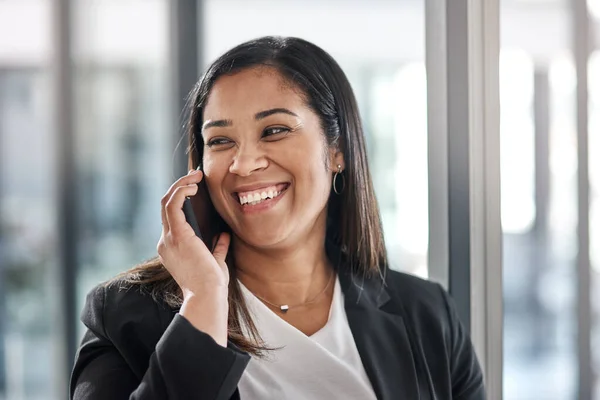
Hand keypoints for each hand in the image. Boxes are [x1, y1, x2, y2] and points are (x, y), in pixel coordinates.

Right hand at [157, 169, 229, 299]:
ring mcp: (168, 238)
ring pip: (167, 201)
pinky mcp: (177, 235)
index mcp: (172, 248)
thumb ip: (217, 247)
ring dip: (181, 185)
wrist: (208, 296)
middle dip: (180, 187)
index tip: (195, 187)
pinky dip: (181, 191)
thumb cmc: (211, 284)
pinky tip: (193, 186)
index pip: (171, 217)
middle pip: (166, 205)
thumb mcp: (215, 261)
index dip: (180, 199)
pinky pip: (173, 205)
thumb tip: (223, 234)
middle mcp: (165, 242)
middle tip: (196, 175)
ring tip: (196, 176)